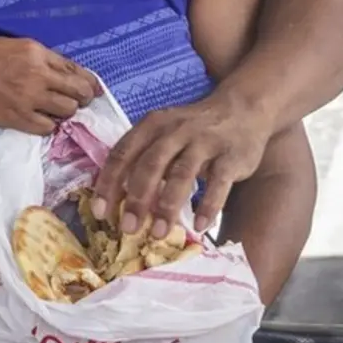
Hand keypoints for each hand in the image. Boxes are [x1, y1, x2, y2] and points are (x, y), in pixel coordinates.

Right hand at [0, 36, 100, 134]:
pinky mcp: (18, 119)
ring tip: (56, 111)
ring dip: (65, 112)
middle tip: (80, 102)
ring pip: (67, 110)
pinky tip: (40, 120)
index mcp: (36, 52)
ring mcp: (30, 98)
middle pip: (78, 91)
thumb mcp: (11, 46)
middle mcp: (38, 74)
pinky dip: (48, 126)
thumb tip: (60, 71)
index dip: (88, 80)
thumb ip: (37, 57)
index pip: (74, 68)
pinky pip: (48, 128)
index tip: (94, 88)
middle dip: (83, 98)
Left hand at [92, 92, 272, 235]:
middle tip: (127, 228)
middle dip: (136, 198)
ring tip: (158, 233)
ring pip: (182, 174)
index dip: (109, 182)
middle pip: (150, 164)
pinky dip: (209, 205)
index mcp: (152, 125)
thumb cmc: (193, 129)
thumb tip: (116, 198)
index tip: (100, 212)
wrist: (241, 109)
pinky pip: (218, 182)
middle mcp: (176, 130)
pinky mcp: (231, 156)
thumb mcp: (164, 133)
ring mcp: (205, 142)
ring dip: (168, 205)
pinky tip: (201, 226)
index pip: (123, 153)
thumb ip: (143, 158)